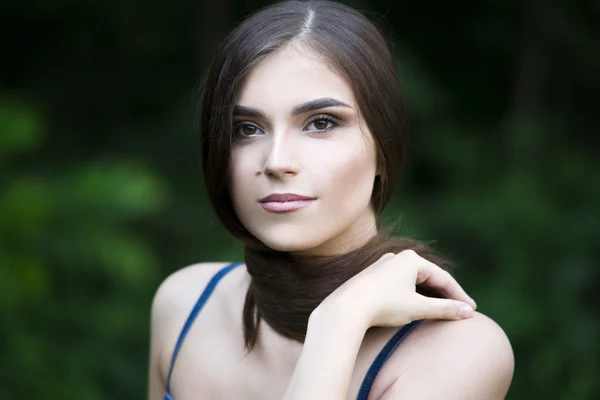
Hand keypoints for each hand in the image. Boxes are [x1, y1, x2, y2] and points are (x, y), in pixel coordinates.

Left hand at [316, 250, 476, 329]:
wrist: (346, 308)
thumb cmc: (383, 306)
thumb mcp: (417, 308)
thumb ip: (444, 309)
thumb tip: (468, 312)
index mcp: (412, 259)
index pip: (443, 278)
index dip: (459, 295)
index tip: (472, 310)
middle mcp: (398, 257)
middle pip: (429, 277)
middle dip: (446, 293)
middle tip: (462, 309)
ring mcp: (384, 265)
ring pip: (414, 280)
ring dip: (430, 294)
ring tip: (443, 307)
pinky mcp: (374, 275)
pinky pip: (401, 283)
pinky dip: (414, 293)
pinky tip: (418, 304)